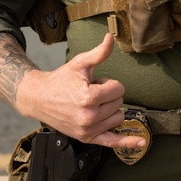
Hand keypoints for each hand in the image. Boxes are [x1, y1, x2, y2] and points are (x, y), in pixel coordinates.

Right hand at [16, 33, 144, 149]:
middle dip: (108, 96)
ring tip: (90, 104)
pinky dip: (127, 143)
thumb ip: (99, 52)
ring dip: (110, 110)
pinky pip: (112, 142)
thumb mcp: (80, 63)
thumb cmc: (61, 79)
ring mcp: (87, 130)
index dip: (109, 83)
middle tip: (90, 93)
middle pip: (120, 103)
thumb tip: (111, 37)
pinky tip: (141, 143)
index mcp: (88, 97)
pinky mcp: (86, 138)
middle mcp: (88, 117)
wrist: (39, 98)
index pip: (119, 88)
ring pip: (119, 118)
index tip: (95, 83)